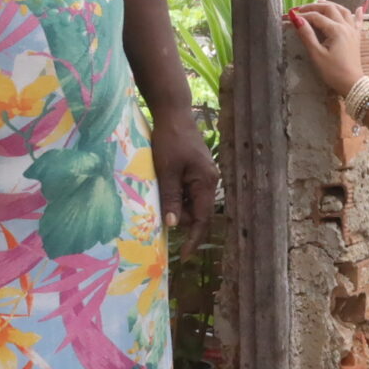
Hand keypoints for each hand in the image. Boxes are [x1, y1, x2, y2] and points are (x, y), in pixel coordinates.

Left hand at [152, 109, 218, 231]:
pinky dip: (176, 194)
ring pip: (190, 201)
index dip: (193, 238)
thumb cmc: (170, 140)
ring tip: (158, 197)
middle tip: (158, 214)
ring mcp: (203, 175)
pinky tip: (163, 187)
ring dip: (176, 204)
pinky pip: (187, 190)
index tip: (184, 256)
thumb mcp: (166, 171)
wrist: (173, 112)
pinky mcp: (196, 169)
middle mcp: (209, 180)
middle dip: (180, 217)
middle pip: (196, 211)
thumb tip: (173, 224)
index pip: (202, 218)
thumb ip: (170, 198)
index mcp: (206, 182)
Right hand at [288, 0, 367, 98]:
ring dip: (331, 5)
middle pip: (330, 8)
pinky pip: (357, 21)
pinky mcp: (356, 37)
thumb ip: (307, 35)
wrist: (352, 84)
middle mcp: (346, 26)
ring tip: (319, 3)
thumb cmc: (333, 72)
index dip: (303, 15)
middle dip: (315, 6)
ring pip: (343, 11)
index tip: (291, 16)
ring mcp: (353, 31)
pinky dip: (357, 13)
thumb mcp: (316, 55)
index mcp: (336, 30)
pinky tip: (358, 8)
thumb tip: (297, 19)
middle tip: (301, 8)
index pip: (316, 16)